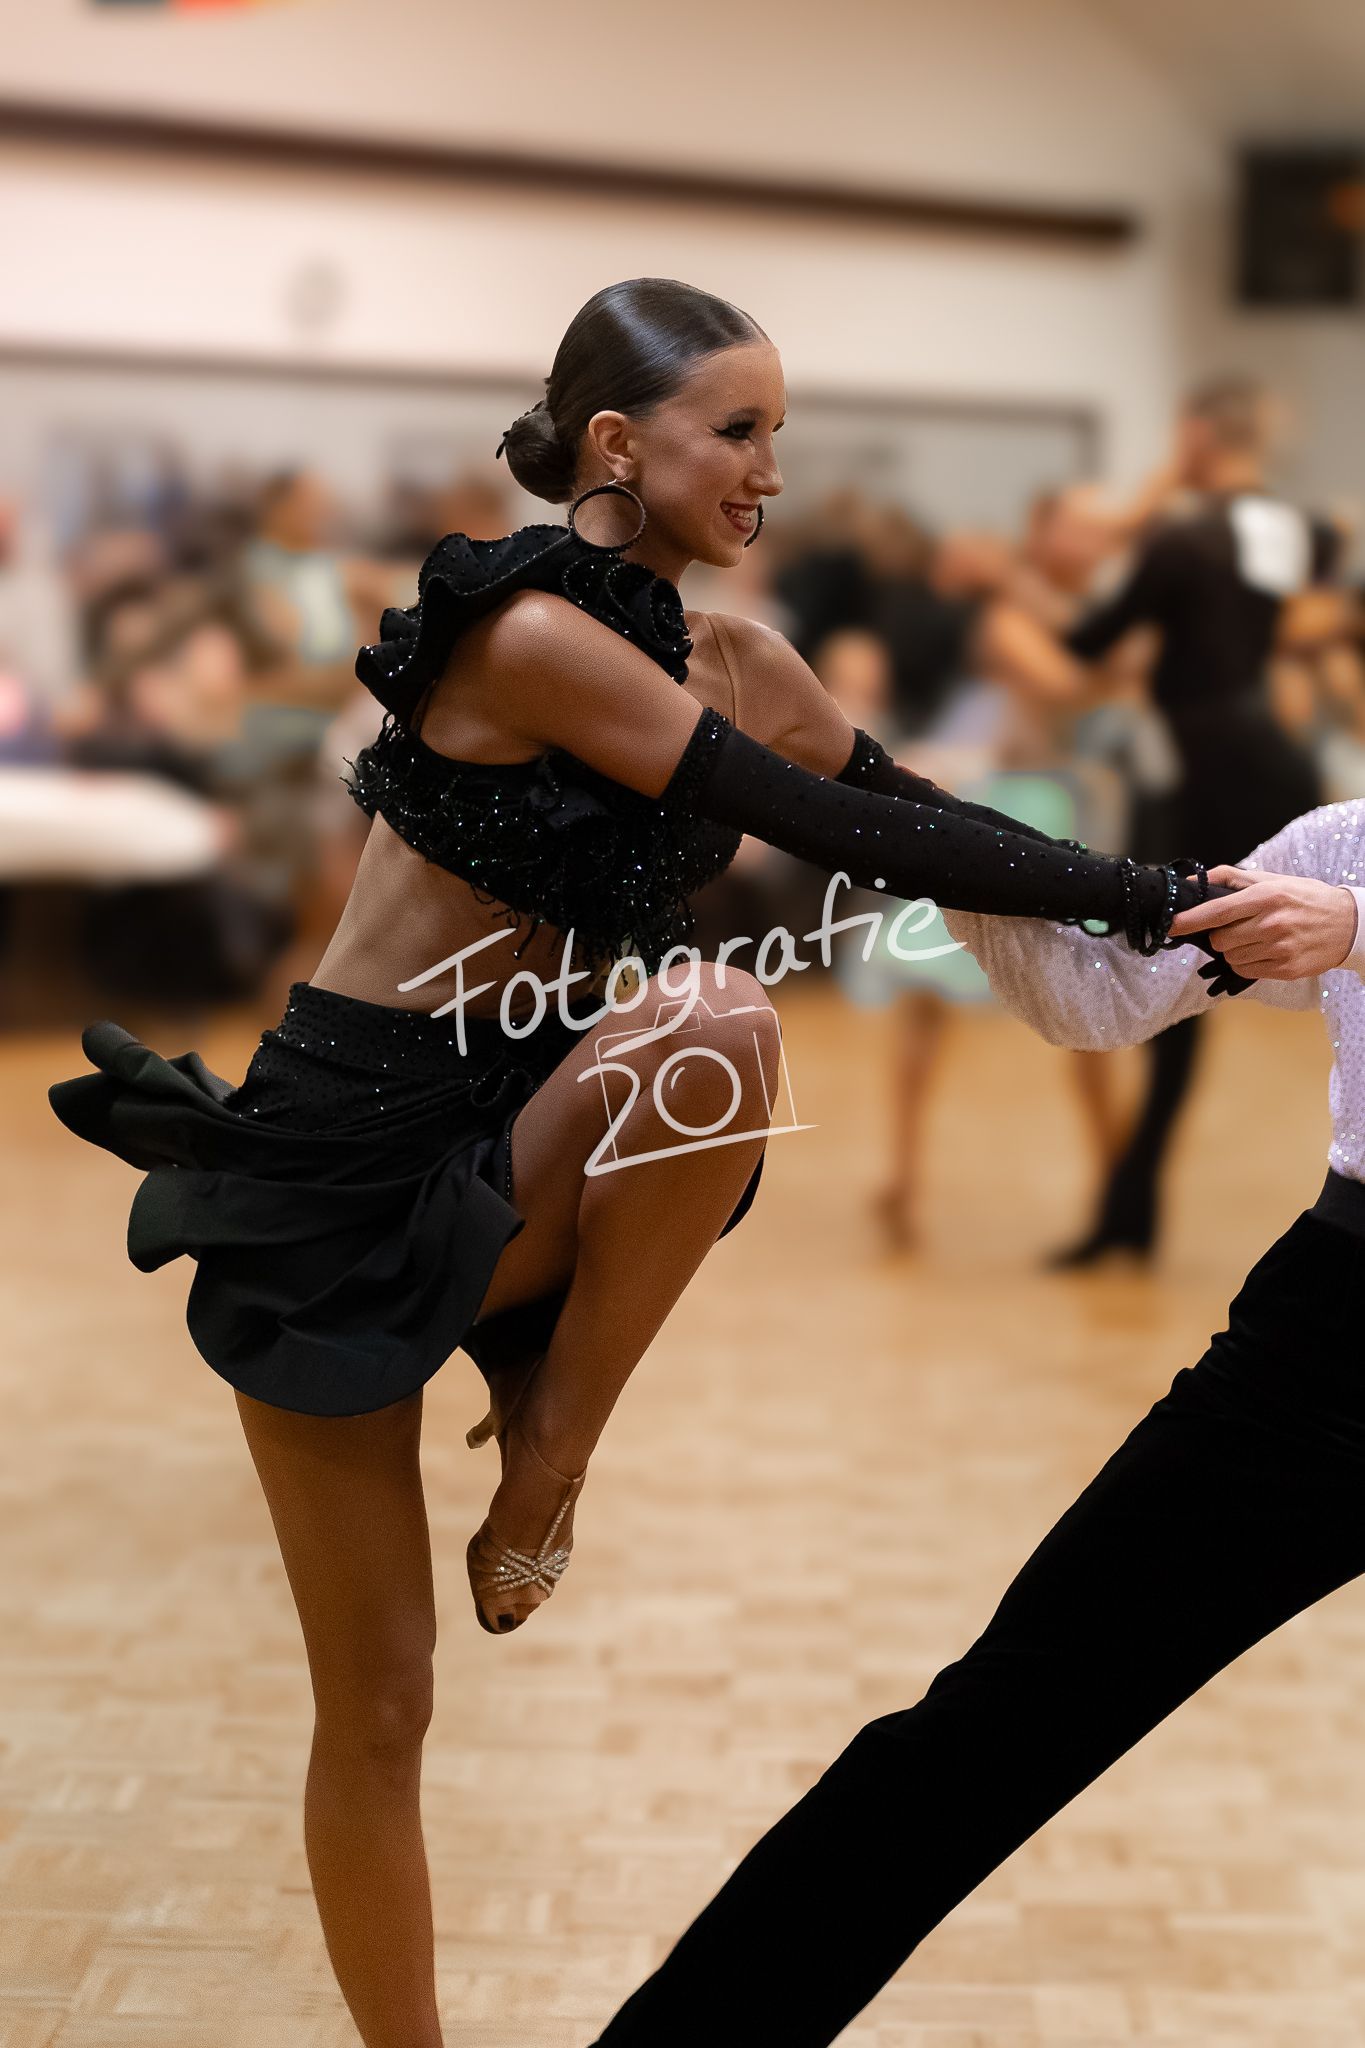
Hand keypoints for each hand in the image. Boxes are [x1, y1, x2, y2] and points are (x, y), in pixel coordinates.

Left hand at [1169, 864, 1358, 980]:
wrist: (1347, 924)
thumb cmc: (1305, 898)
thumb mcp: (1273, 880)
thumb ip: (1233, 878)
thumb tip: (1197, 880)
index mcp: (1266, 897)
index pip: (1217, 911)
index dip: (1189, 920)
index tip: (1171, 925)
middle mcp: (1272, 923)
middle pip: (1220, 939)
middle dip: (1221, 936)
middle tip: (1239, 928)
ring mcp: (1279, 949)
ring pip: (1231, 958)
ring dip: (1234, 951)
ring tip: (1256, 939)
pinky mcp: (1285, 969)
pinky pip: (1247, 971)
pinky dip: (1248, 963)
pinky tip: (1265, 952)